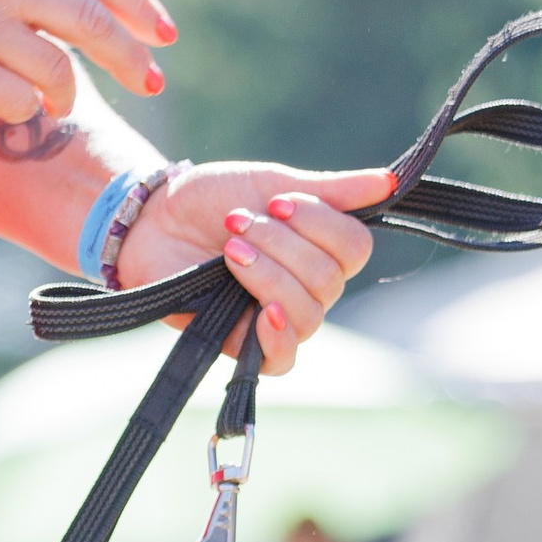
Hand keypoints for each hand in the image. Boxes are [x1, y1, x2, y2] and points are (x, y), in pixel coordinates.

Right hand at [0, 0, 173, 124]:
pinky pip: (16, 102)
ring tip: (60, 103)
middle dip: (132, 56)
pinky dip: (23, 110)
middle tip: (153, 82)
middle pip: (93, 20)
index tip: (164, 34)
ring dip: (69, 93)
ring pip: (58, 69)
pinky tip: (7, 107)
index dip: (139, 4)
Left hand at [119, 162, 393, 375]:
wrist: (151, 220)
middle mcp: (309, 287)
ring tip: (229, 250)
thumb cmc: (211, 200)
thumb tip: (390, 182)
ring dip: (267, 275)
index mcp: (321, 248)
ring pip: (308, 312)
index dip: (320, 224)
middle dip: (281, 245)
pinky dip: (278, 337)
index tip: (276, 202)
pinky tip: (264, 312)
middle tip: (236, 222)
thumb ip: (331, 190)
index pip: (355, 248)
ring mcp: (279, 318)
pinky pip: (283, 359)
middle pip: (329, 279)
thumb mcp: (271, 182)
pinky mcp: (245, 346)